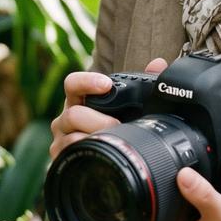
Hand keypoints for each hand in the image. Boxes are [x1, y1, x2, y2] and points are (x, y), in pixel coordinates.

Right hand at [49, 56, 166, 159]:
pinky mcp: (62, 157)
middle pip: (73, 114)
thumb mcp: (126, 104)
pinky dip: (85, 154)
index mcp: (79, 99)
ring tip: (112, 141)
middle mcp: (66, 117)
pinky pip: (68, 155)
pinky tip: (99, 154)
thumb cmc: (113, 123)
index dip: (87, 81)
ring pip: (71, 136)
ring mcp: (62, 138)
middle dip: (98, 120)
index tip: (107, 84)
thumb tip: (158, 63)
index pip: (73, 84)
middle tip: (117, 124)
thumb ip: (143, 82)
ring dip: (93, 138)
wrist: (100, 155)